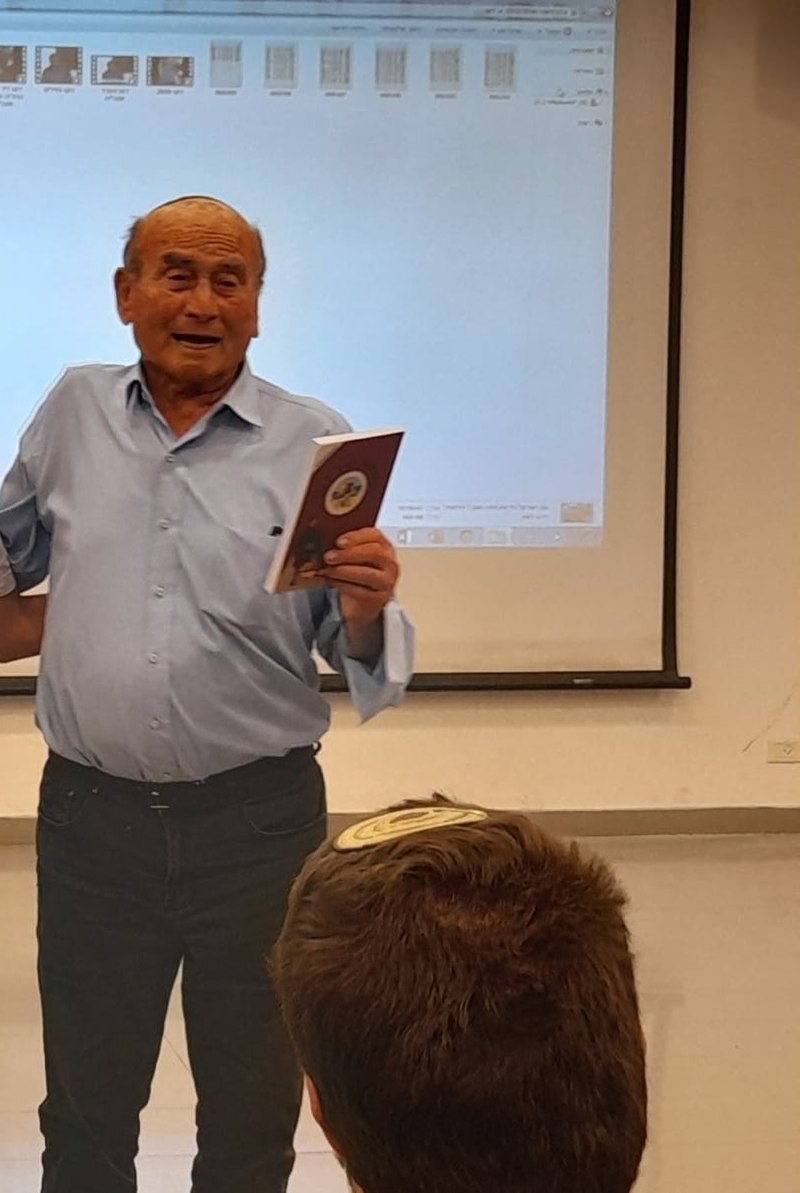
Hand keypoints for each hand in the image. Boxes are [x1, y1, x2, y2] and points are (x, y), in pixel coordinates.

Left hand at [319, 528, 398, 648]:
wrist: (362, 600)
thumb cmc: (357, 572)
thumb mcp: (352, 556)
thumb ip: (343, 547)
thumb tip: (324, 544)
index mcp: (383, 546)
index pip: (374, 535)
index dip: (356, 537)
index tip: (338, 542)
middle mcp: (389, 562)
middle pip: (373, 552)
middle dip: (348, 554)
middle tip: (329, 557)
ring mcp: (387, 581)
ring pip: (368, 573)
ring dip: (344, 571)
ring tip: (328, 571)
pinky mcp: (380, 598)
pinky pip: (362, 591)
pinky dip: (344, 585)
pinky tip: (333, 582)